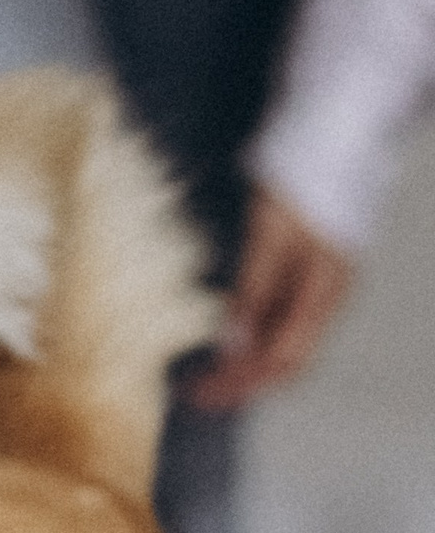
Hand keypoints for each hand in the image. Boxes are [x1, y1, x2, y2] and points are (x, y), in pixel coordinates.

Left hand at [189, 186, 355, 411]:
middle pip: (287, 361)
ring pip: (286, 345)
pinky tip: (228, 342)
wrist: (335, 137)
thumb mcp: (270, 236)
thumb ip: (255, 290)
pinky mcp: (310, 275)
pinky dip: (254, 341)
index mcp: (323, 291)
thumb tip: (233, 344)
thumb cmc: (303, 179)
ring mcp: (321, 287)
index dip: (240, 382)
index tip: (198, 393)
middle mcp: (327, 297)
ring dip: (247, 366)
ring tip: (207, 376)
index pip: (281, 359)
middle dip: (243, 383)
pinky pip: (284, 324)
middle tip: (196, 394)